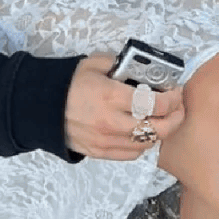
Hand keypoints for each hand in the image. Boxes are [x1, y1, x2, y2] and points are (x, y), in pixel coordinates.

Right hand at [64, 53, 184, 159]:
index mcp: (111, 97)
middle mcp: (111, 122)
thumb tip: (145, 69)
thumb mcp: (95, 64)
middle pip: (158, 129)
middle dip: (175, 118)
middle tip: (177, 107)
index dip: (173, 99)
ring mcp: (105, 141)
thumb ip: (122, 65)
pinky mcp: (99, 152)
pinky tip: (142, 132)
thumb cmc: (68, 83)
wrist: (40, 107)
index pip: (155, 104)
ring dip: (159, 131)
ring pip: (147, 143)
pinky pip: (131, 154)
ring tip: (160, 118)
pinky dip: (142, 144)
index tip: (176, 92)